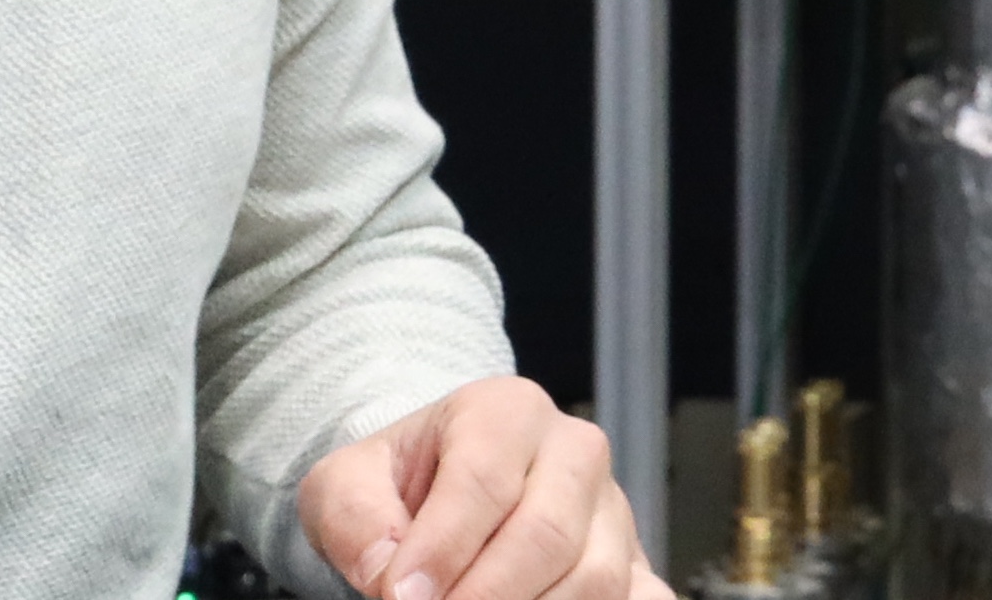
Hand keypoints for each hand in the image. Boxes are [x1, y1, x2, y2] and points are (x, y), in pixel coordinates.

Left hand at [292, 375, 643, 599]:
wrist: (443, 490)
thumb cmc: (399, 486)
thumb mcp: (347, 484)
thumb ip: (354, 519)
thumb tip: (387, 574)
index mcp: (505, 410)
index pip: (483, 482)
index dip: (442, 550)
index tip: (399, 597)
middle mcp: (574, 451)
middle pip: (547, 535)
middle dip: (485, 595)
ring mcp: (614, 511)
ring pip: (594, 578)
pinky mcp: (637, 563)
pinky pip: (644, 599)